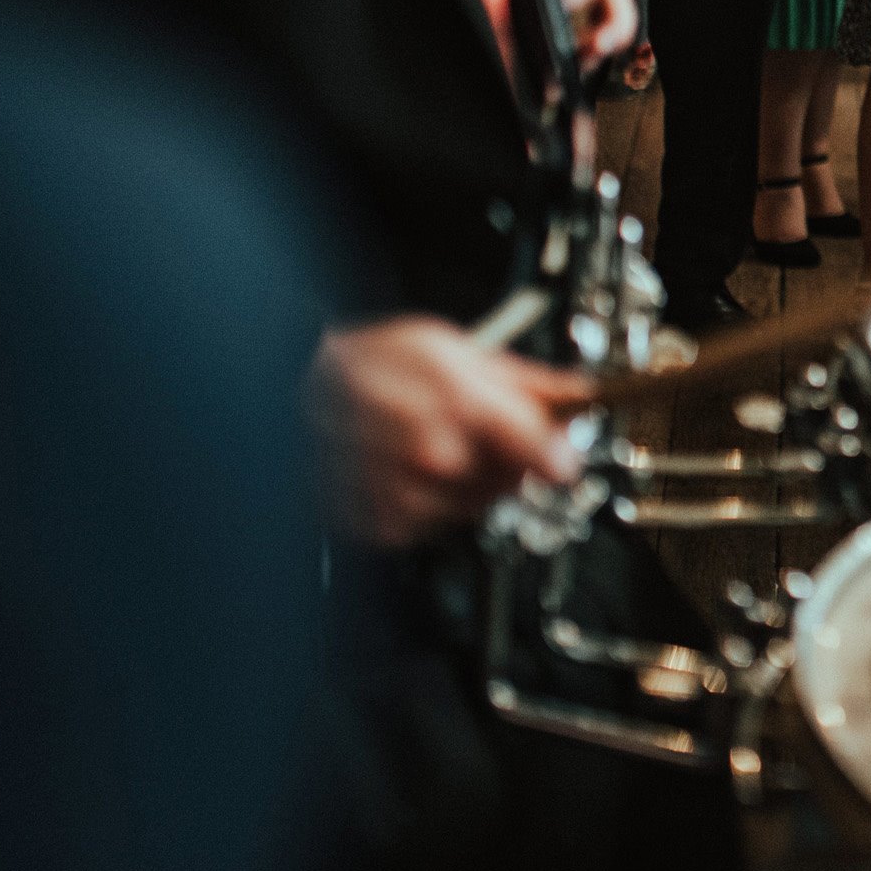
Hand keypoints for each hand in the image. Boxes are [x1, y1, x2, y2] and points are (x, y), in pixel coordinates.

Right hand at [307, 318, 589, 545]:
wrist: (294, 386)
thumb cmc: (368, 361)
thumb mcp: (454, 348)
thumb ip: (524, 379)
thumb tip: (576, 391)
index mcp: (463, 406)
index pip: (546, 455)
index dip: (562, 456)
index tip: (562, 456)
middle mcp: (436, 456)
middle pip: (514, 481)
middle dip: (511, 458)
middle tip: (484, 431)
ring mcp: (407, 493)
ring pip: (475, 505)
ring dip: (469, 482)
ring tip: (437, 444)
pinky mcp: (379, 521)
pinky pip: (430, 523)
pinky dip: (427, 502)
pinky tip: (408, 469)